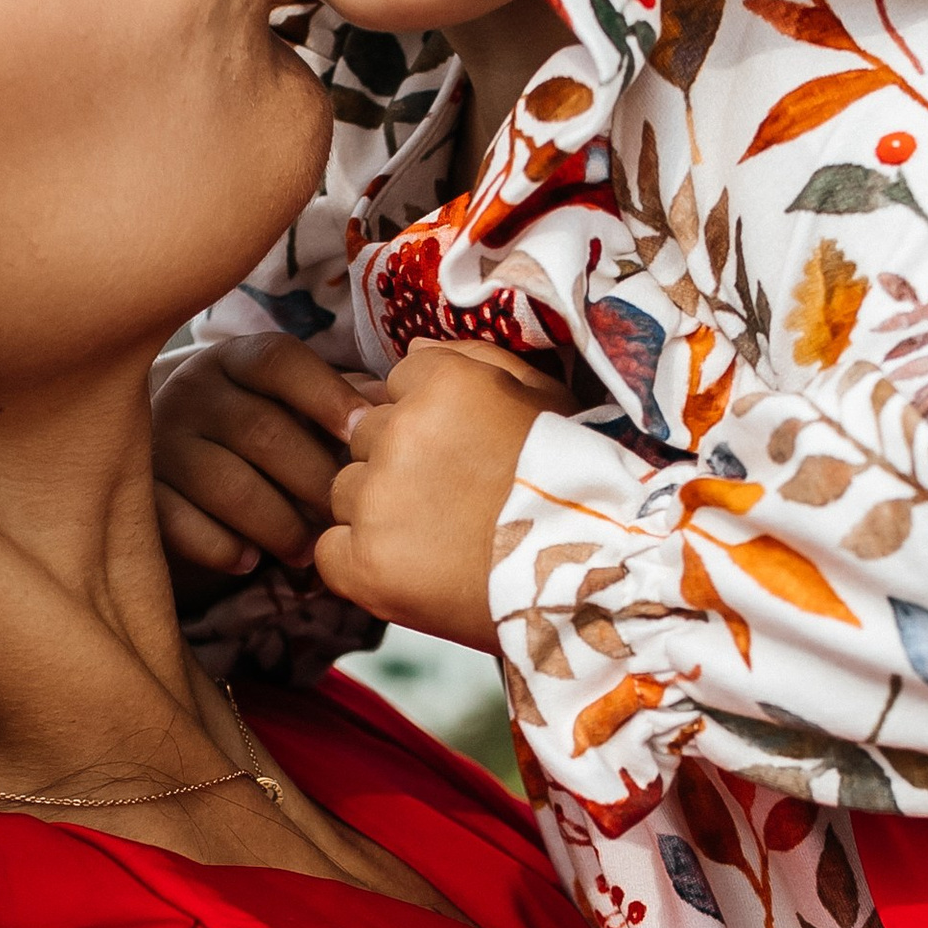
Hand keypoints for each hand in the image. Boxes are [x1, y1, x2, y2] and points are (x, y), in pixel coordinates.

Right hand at [152, 333, 372, 584]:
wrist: (163, 456)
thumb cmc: (253, 428)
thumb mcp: (289, 402)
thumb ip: (339, 401)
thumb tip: (391, 408)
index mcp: (234, 360)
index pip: (279, 361)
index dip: (326, 394)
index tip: (363, 433)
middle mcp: (191, 392)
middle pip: (262, 432)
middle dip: (314, 480)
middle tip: (346, 515)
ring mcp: (160, 443)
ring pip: (229, 486)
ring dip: (280, 525)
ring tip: (309, 549)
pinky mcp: (142, 495)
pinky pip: (186, 527)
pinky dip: (226, 549)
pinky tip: (251, 560)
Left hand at [314, 341, 567, 649]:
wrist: (599, 578)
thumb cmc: (579, 484)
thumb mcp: (545, 400)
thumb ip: (475, 361)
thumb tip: (413, 349)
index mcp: (444, 384)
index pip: (396, 385)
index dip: (428, 421)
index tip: (462, 452)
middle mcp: (400, 434)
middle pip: (366, 438)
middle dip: (399, 464)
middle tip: (452, 501)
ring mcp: (377, 501)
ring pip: (345, 491)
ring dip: (377, 512)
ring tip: (440, 541)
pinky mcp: (362, 563)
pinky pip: (328, 549)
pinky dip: (359, 561)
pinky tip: (411, 570)